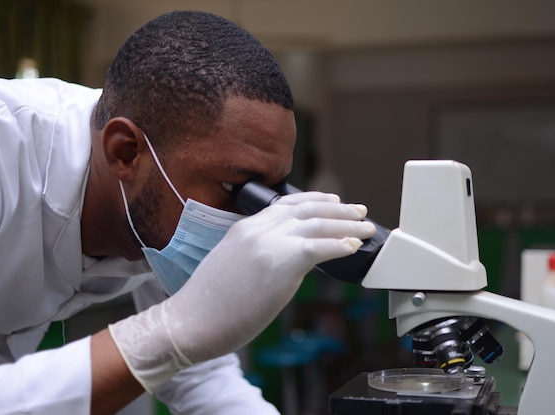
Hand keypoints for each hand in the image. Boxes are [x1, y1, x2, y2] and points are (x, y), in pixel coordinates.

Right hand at [109, 191, 375, 391]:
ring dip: (347, 224)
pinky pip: (320, 247)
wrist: (188, 322)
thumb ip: (257, 254)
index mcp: (245, 227)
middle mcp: (258, 229)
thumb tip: (284, 260)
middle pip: (308, 209)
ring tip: (366, 227)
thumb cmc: (208, 304)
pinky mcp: (280, 262)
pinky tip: (354, 247)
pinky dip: (341, 245)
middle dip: (338, 209)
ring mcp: (268, 243)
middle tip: (359, 210)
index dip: (315, 201)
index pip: (287, 204)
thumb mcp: (231, 265)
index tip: (333, 202)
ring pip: (318, 223)